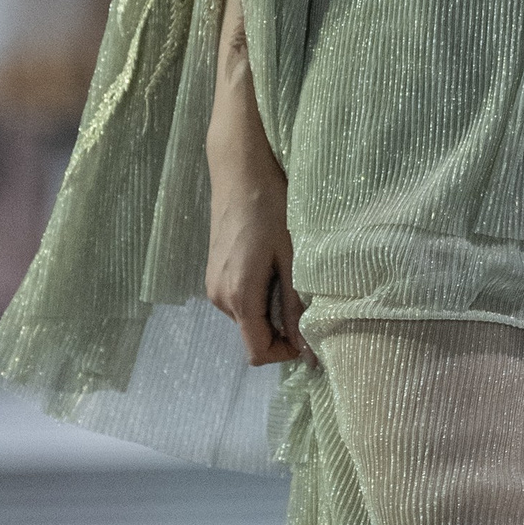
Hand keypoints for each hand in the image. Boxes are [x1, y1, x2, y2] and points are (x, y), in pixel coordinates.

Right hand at [205, 160, 314, 366]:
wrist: (239, 171)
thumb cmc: (271, 208)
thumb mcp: (292, 257)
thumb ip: (295, 306)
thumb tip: (307, 349)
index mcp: (239, 297)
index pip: (258, 353)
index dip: (286, 352)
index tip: (310, 332)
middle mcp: (220, 298)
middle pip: (254, 336)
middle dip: (282, 327)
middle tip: (305, 294)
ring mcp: (213, 286)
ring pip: (248, 318)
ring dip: (271, 309)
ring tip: (289, 273)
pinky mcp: (214, 273)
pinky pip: (240, 300)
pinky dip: (260, 295)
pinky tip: (273, 265)